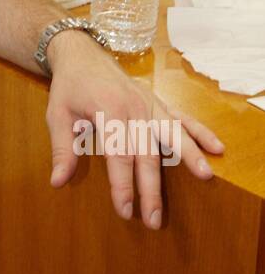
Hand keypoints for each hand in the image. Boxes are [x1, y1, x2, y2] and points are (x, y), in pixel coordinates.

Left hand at [43, 33, 223, 227]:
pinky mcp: (157, 102)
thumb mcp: (57, 116)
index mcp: (108, 111)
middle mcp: (134, 108)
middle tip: (155, 220)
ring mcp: (149, 103)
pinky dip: (200, 132)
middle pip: (148, 153)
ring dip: (190, 156)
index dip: (123, 185)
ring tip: (206, 177)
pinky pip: (182, 118)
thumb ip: (61, 150)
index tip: (126, 211)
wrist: (82, 54)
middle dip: (152, 189)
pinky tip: (217, 148)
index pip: (119, 156)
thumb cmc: (69, 87)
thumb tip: (58, 182)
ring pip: (173, 134)